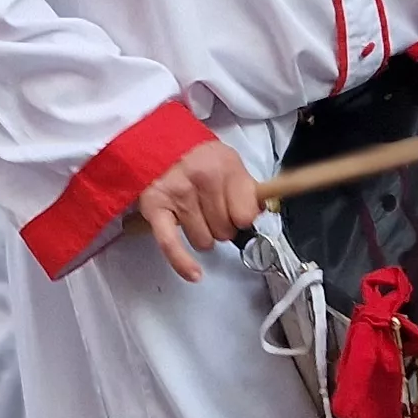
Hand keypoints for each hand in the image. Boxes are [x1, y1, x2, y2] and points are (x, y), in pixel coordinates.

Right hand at [128, 138, 256, 282]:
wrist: (154, 143)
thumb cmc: (195, 157)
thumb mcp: (228, 161)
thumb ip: (247, 188)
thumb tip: (263, 212)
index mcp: (225, 166)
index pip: (246, 216)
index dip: (243, 219)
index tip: (238, 213)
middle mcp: (203, 179)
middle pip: (225, 232)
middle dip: (221, 226)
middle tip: (210, 209)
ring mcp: (178, 195)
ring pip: (203, 242)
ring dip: (201, 234)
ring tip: (192, 214)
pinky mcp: (155, 209)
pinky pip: (171, 244)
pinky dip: (182, 263)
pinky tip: (194, 274)